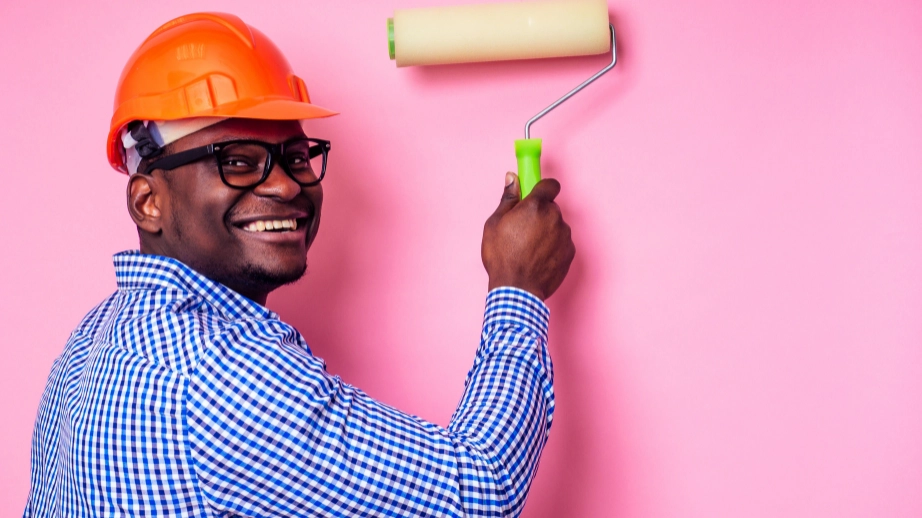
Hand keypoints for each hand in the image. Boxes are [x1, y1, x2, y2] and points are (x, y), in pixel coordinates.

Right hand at [481, 173, 575, 300]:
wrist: (517, 290)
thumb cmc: (502, 257)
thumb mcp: (494, 224)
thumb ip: (507, 198)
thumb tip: (512, 178)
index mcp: (535, 206)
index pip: (550, 184)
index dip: (543, 188)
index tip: (535, 194)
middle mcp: (554, 217)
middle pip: (551, 207)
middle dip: (540, 213)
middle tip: (524, 229)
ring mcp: (565, 235)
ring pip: (557, 225)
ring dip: (547, 231)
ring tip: (529, 248)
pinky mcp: (570, 252)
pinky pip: (562, 242)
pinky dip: (553, 246)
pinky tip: (538, 258)